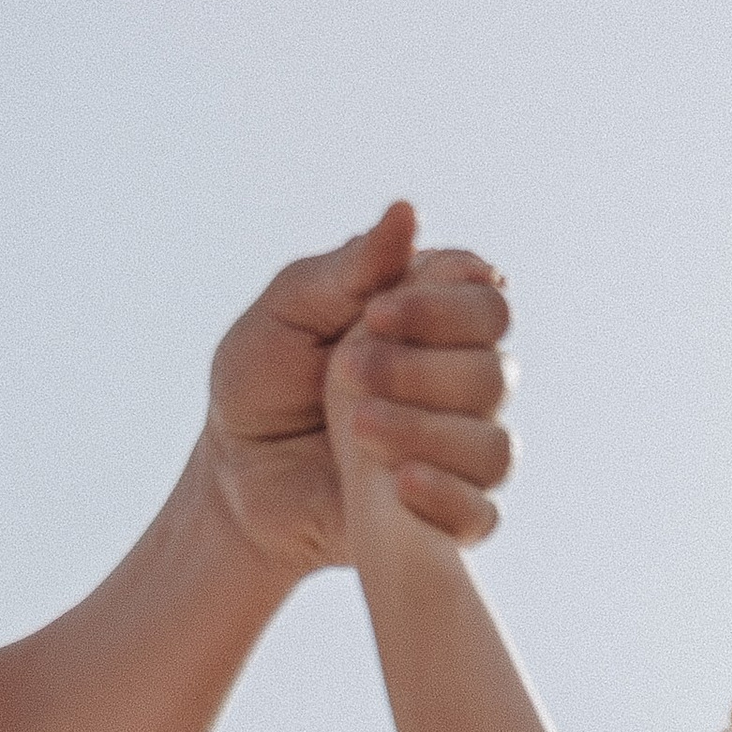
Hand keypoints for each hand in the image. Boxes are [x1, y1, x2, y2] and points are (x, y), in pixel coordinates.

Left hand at [206, 201, 512, 575]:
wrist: (233, 478)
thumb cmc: (260, 383)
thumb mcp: (289, 312)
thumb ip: (351, 270)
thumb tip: (408, 212)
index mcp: (431, 325)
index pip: (487, 302)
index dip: (444, 306)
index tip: (376, 315)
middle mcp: (458, 387)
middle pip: (498, 371)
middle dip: (423, 371)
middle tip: (347, 373)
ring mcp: (455, 456)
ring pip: (495, 445)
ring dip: (429, 432)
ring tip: (356, 429)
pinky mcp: (444, 519)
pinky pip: (482, 514)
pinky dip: (447, 496)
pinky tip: (399, 484)